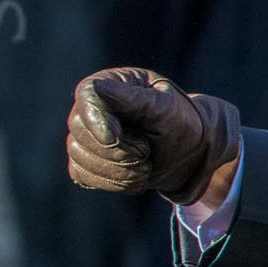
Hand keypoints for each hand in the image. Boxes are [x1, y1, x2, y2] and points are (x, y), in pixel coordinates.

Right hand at [67, 67, 240, 205]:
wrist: (188, 154)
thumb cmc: (180, 124)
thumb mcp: (166, 109)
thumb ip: (134, 99)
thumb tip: (99, 86)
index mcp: (111, 84)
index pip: (87, 97)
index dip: (97, 120)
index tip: (115, 138)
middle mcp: (91, 108)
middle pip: (80, 131)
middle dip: (116, 151)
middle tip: (146, 152)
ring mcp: (84, 135)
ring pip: (79, 157)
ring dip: (118, 170)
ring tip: (145, 167)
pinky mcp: (84, 160)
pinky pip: (82, 175)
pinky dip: (112, 182)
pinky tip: (134, 176)